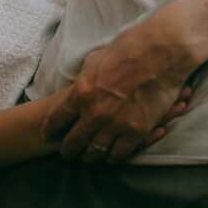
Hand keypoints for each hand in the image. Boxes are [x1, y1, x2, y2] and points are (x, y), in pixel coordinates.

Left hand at [42, 4, 198, 163]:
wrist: (160, 53)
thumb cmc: (127, 49)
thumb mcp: (95, 60)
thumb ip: (84, 79)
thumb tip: (79, 86)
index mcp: (81, 92)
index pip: (57, 119)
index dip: (50, 130)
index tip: (47, 135)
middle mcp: (95, 112)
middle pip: (73, 141)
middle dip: (67, 149)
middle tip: (65, 154)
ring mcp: (116, 124)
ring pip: (95, 152)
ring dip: (89, 157)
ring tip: (86, 158)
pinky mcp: (137, 131)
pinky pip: (120, 154)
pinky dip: (113, 158)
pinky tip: (109, 158)